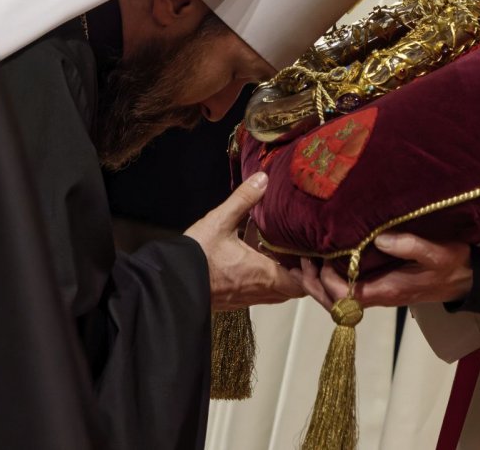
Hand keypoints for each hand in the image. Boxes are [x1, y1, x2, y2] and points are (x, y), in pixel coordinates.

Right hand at [184, 172, 303, 310]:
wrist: (169, 283)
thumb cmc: (196, 255)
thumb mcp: (221, 221)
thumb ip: (244, 199)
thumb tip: (263, 179)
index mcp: (262, 274)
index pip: (301, 284)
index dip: (310, 272)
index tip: (308, 253)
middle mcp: (257, 291)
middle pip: (290, 291)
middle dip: (298, 274)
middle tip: (296, 251)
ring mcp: (244, 299)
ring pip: (273, 293)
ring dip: (279, 277)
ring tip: (276, 253)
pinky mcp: (231, 301)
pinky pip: (257, 294)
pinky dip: (262, 280)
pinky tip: (251, 259)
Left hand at [305, 232, 472, 310]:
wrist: (465, 277)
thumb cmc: (451, 265)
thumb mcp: (436, 253)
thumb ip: (409, 246)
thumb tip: (379, 238)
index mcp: (386, 291)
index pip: (346, 297)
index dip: (328, 281)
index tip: (323, 257)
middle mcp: (377, 295)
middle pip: (334, 303)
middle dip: (314, 285)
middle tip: (301, 261)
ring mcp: (376, 291)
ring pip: (337, 298)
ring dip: (317, 283)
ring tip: (304, 260)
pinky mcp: (377, 284)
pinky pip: (345, 289)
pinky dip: (328, 279)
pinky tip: (320, 260)